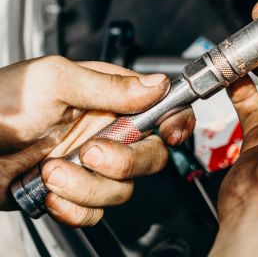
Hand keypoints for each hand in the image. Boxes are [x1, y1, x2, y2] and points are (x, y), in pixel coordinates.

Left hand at [0, 57, 193, 225]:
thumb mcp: (53, 81)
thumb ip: (109, 84)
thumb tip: (158, 84)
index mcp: (108, 97)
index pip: (162, 107)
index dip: (175, 121)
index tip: (169, 133)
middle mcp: (106, 130)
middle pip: (151, 155)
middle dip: (125, 160)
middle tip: (92, 152)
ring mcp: (89, 164)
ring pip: (122, 188)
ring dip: (86, 186)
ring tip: (50, 171)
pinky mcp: (71, 193)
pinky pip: (95, 211)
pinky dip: (73, 208)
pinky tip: (48, 193)